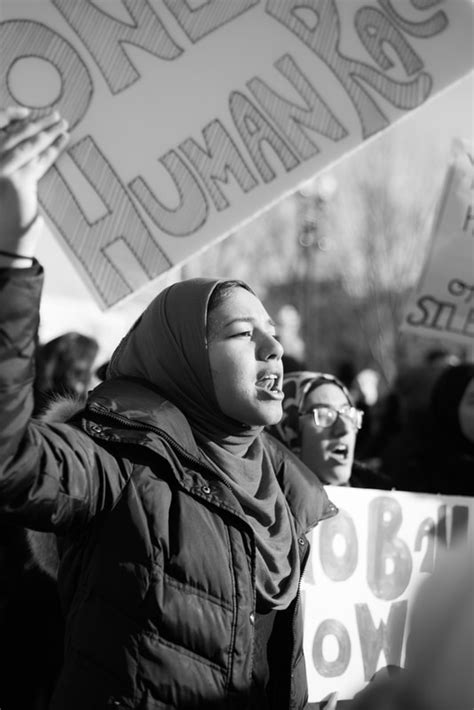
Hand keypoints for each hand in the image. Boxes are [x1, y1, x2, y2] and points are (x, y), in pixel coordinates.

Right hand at [0, 107, 68, 255]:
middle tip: (55, 116)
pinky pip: (39, 161)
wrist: (3, 240)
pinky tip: (63, 140)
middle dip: (37, 124)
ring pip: (29, 145)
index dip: (13, 119)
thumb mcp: (5, 183)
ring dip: (48, 132)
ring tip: (63, 124)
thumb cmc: (4, 216)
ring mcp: (1, 170)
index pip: (1, 133)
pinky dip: (53, 149)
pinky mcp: (17, 180)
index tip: (28, 113)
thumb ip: (9, 165)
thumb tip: (27, 144)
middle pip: (15, 136)